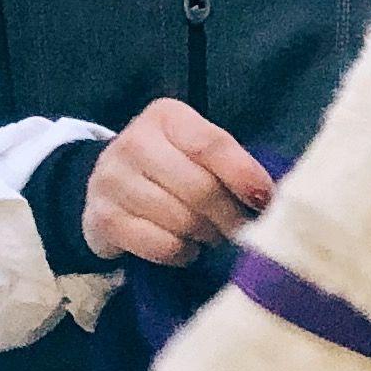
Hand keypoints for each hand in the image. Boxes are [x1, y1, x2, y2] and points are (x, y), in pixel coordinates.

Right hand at [85, 101, 277, 267]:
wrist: (109, 187)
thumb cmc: (170, 167)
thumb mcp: (196, 151)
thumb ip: (229, 163)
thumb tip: (269, 198)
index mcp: (166, 117)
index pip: (212, 145)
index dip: (244, 175)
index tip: (265, 200)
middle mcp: (135, 142)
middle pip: (200, 189)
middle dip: (230, 216)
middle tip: (241, 229)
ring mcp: (112, 180)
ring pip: (182, 221)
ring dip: (207, 236)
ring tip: (211, 235)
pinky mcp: (101, 218)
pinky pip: (160, 246)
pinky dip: (182, 253)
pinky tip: (186, 247)